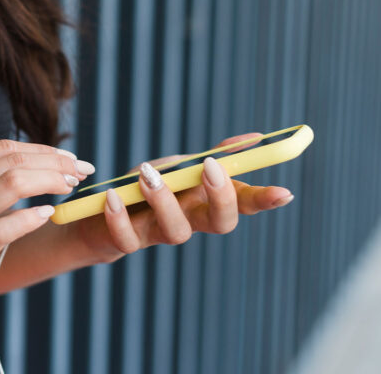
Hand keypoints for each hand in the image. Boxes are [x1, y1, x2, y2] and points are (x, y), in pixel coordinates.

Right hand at [0, 139, 95, 320]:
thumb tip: (23, 170)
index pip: (6, 148)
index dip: (43, 150)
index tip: (67, 158)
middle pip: (16, 160)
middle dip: (56, 162)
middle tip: (80, 170)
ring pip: (16, 182)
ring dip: (52, 181)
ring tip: (71, 188)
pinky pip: (9, 225)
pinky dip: (34, 216)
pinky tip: (49, 214)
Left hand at [70, 133, 293, 264]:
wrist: (96, 213)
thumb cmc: (144, 187)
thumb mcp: (177, 166)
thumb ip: (212, 156)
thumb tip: (253, 138)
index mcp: (204, 200)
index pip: (243, 202)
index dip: (265, 200)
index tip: (284, 193)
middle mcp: (189, 220)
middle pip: (221, 222)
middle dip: (221, 197)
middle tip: (210, 168)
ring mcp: (159, 233)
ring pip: (177, 231)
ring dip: (164, 199)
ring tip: (147, 174)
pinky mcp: (128, 242)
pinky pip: (129, 239)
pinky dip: (120, 217)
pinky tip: (113, 198)